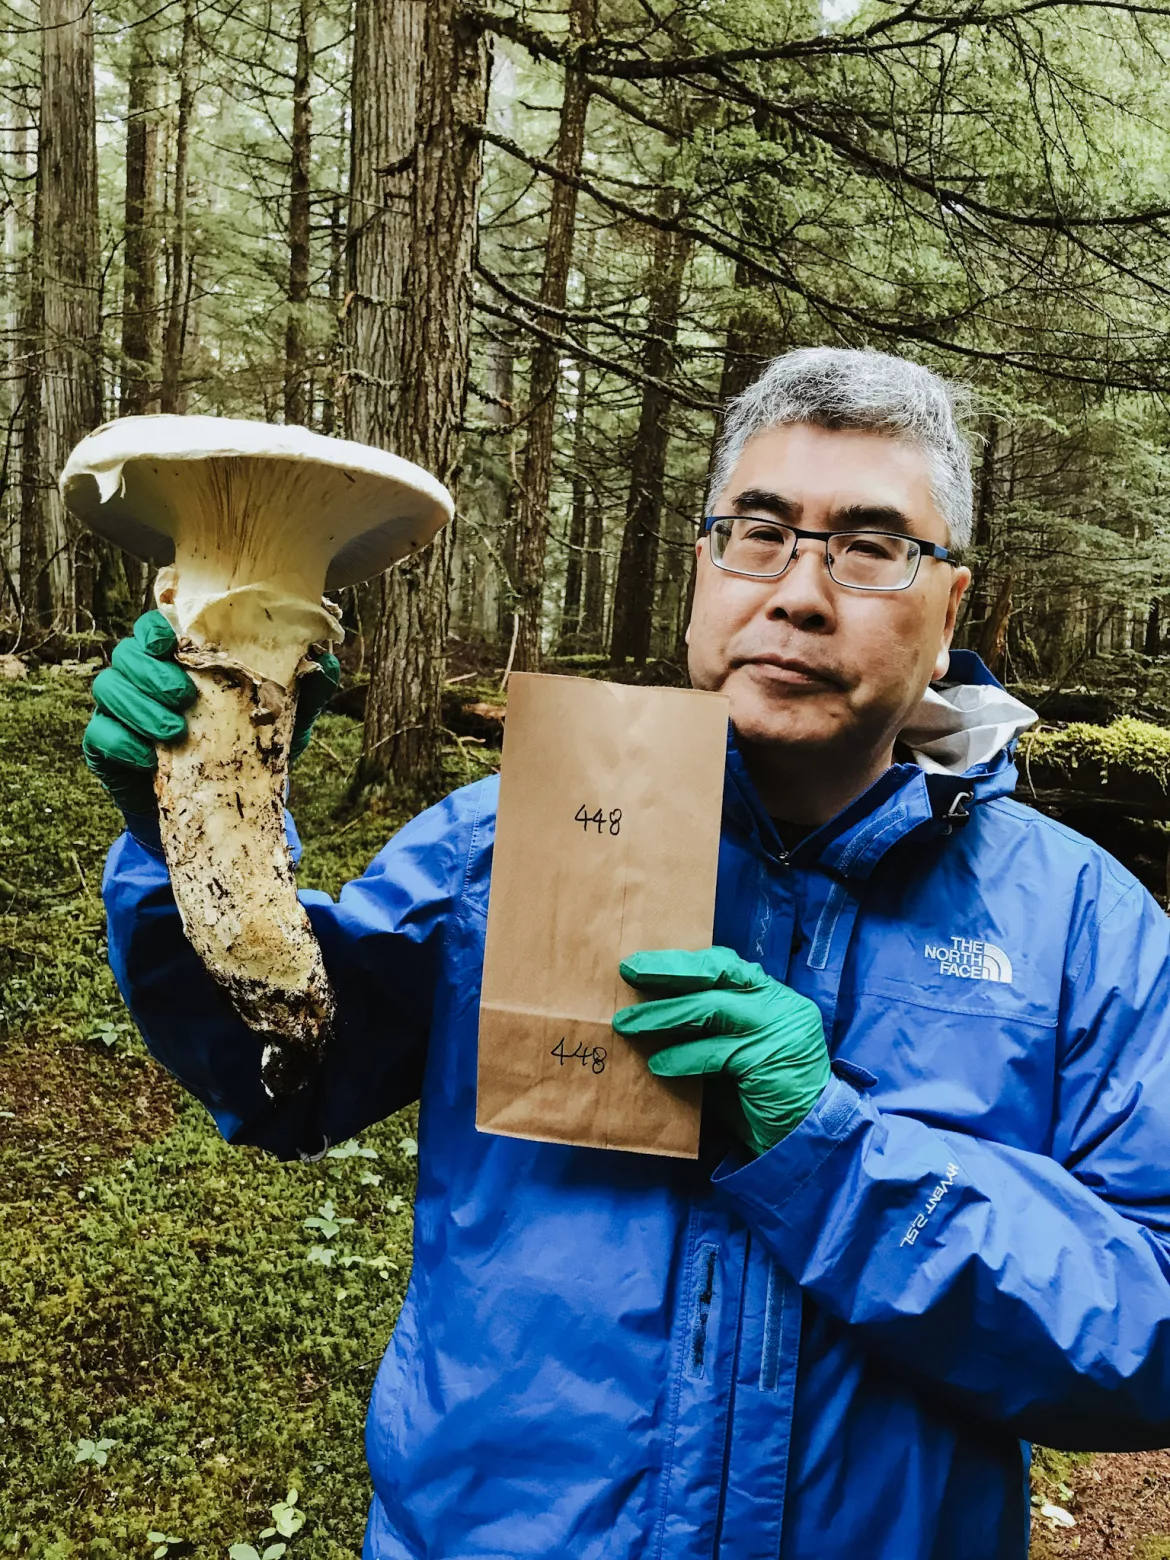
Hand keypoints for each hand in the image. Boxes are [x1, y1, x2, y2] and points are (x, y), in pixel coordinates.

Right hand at [83, 610, 340, 816]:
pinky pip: (100, 737)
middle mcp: (144, 680)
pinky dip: (123, 743)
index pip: (154, 628)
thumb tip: (328, 662)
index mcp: (180, 663)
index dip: (156, 628)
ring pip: (109, 689)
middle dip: (152, 672)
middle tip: (184, 696)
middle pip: (126, 654)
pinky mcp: (107, 750)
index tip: (174, 642)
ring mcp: (121, 713)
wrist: (218, 815)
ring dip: (140, 706)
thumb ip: (301, 693)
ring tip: (176, 729)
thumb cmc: (245, 755)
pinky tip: (150, 757)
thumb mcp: (280, 726)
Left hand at [613, 947, 829, 1155]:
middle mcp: (779, 1002)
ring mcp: (777, 1027)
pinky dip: (681, 1057)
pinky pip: (713, 1052)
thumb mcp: (735, 1051)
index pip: (724, 965)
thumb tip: (653, 1014)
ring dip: (662, 1014)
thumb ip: (708, 1029)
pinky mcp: (768, 1058)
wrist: (807, 1139)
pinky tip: (656, 1065)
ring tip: (626, 1024)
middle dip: (669, 970)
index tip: (642, 963)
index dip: (682, 962)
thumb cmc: (765, 1096)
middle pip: (717, 972)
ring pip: (710, 1008)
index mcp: (771, 995)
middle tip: (629, 972)